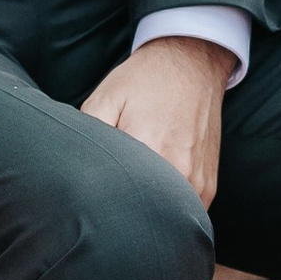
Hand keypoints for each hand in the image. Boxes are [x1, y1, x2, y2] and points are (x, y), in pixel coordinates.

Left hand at [80, 35, 231, 202]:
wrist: (192, 63)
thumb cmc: (145, 80)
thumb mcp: (105, 98)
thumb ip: (89, 133)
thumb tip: (72, 167)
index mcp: (148, 149)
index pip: (117, 196)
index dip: (101, 198)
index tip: (95, 192)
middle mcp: (177, 171)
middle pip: (143, 212)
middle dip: (124, 210)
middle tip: (112, 196)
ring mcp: (197, 182)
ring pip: (167, 216)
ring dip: (150, 212)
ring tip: (135, 193)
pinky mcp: (208, 186)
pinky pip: (187, 211)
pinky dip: (169, 209)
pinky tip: (156, 193)